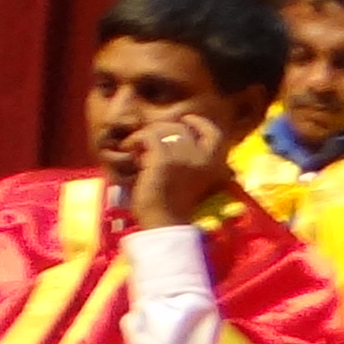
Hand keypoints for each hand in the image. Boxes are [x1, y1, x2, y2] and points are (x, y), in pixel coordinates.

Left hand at [130, 107, 233, 228]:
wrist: (164, 223)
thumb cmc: (172, 206)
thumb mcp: (188, 180)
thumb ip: (187, 159)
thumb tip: (168, 138)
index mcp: (214, 163)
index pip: (214, 132)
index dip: (199, 123)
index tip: (184, 120)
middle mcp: (204, 157)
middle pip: (181, 127)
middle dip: (161, 130)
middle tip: (145, 142)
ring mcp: (184, 156)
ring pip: (163, 129)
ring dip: (145, 135)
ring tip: (134, 148)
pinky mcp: (164, 159)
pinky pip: (148, 136)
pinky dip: (135, 140)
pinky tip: (128, 151)